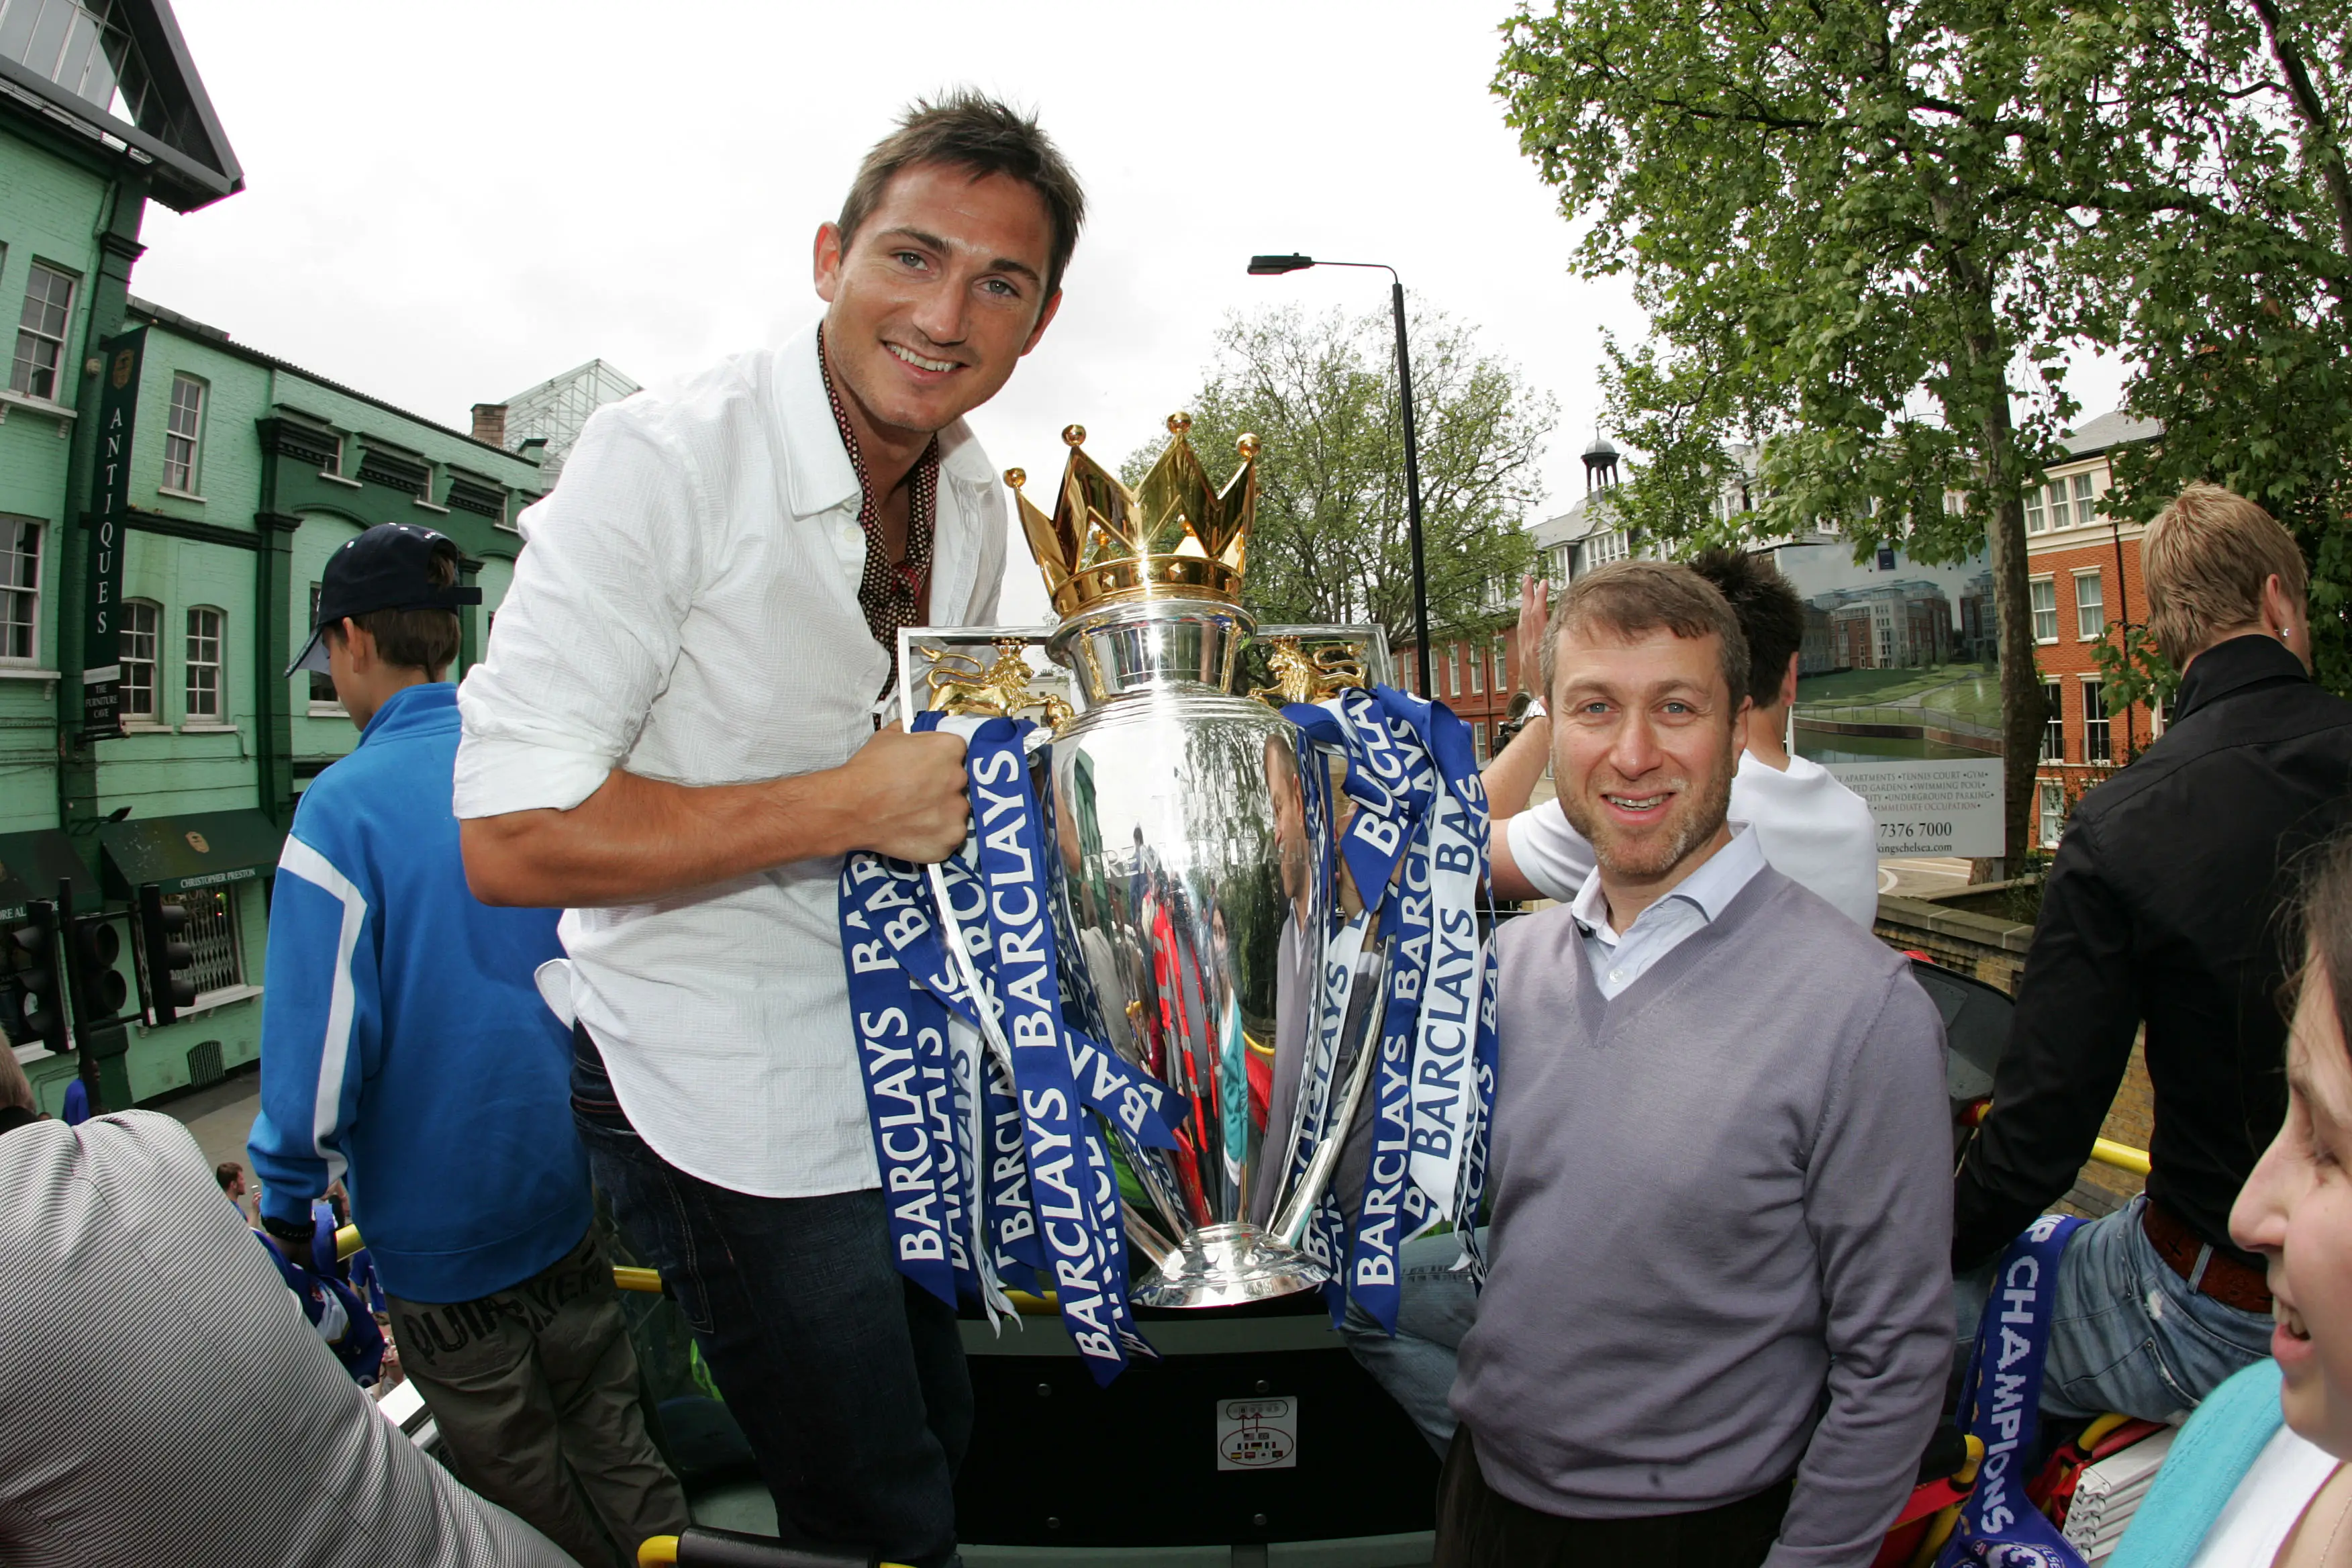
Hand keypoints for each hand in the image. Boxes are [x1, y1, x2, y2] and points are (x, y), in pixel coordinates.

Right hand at [835, 723, 970, 862]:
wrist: (852, 808)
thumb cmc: (868, 771)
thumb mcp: (885, 738)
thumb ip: (904, 732)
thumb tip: (903, 727)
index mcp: (949, 748)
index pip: (956, 751)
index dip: (939, 759)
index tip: (926, 767)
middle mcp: (958, 778)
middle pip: (957, 781)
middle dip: (941, 786)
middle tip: (917, 792)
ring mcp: (956, 812)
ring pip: (955, 810)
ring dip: (941, 812)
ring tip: (914, 814)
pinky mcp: (949, 839)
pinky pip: (949, 836)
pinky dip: (936, 835)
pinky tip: (915, 831)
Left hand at [1515, 574, 1551, 701]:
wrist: (1538, 709)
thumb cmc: (1551, 698)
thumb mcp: (1550, 697)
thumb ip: (1545, 700)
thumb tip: (1543, 702)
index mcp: (1537, 653)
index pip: (1537, 621)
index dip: (1539, 601)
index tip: (1543, 585)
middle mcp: (1528, 650)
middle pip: (1526, 616)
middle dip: (1528, 596)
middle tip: (1528, 578)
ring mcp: (1524, 651)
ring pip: (1522, 622)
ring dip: (1525, 603)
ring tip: (1526, 587)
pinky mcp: (1524, 653)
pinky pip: (1522, 630)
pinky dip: (1525, 616)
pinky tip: (1528, 608)